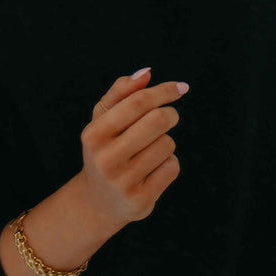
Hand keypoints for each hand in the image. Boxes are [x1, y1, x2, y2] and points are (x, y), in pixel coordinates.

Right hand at [77, 68, 186, 228]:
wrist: (97, 202)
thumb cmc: (106, 149)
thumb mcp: (103, 120)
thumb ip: (121, 92)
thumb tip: (146, 73)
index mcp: (94, 134)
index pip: (137, 102)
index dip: (163, 91)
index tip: (181, 88)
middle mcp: (105, 159)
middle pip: (157, 120)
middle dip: (170, 114)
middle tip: (168, 117)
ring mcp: (122, 182)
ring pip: (167, 144)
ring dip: (166, 143)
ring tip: (149, 152)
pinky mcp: (139, 200)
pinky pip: (171, 167)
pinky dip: (168, 164)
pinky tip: (152, 172)